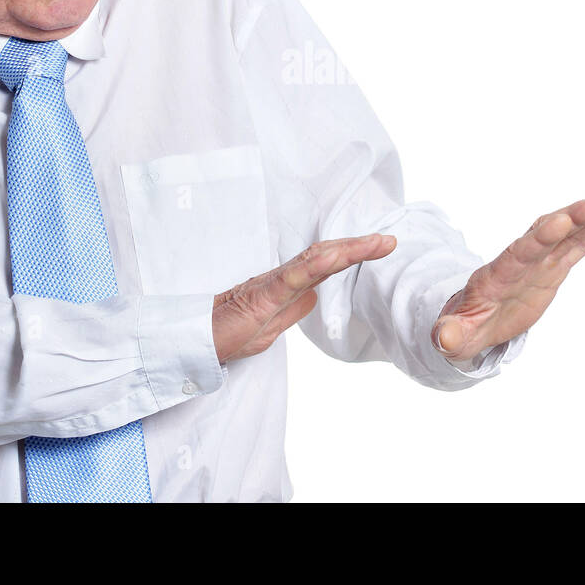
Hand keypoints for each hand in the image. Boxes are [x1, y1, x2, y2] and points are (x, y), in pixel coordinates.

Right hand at [213, 233, 396, 362]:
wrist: (196, 344)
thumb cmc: (227, 335)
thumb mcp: (271, 329)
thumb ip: (292, 311)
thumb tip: (315, 298)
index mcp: (285, 287)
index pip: (324, 265)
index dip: (351, 254)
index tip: (379, 247)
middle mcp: (281, 279)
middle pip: (325, 256)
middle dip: (358, 247)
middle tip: (387, 240)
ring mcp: (272, 285)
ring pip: (314, 260)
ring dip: (347, 250)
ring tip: (375, 243)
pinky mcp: (262, 296)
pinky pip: (293, 277)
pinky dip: (316, 265)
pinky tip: (335, 257)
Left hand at [431, 193, 584, 363]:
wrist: (474, 319)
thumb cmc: (464, 327)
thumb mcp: (455, 336)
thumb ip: (451, 334)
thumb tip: (443, 339)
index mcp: (496, 276)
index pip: (519, 253)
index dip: (538, 238)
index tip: (559, 221)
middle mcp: (519, 261)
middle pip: (546, 233)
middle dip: (572, 217)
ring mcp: (538, 262)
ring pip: (565, 234)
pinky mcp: (552, 268)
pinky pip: (577, 246)